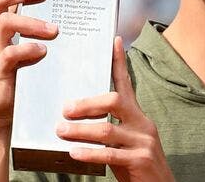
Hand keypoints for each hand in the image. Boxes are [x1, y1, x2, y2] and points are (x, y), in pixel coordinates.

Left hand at [57, 36, 173, 181]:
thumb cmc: (136, 164)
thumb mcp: (126, 140)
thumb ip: (110, 127)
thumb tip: (78, 116)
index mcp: (138, 116)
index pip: (126, 83)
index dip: (119, 62)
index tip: (113, 41)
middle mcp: (142, 124)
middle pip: (114, 101)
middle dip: (87, 103)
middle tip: (65, 108)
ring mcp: (143, 142)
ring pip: (108, 130)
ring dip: (81, 130)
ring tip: (61, 130)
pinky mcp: (140, 160)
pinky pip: (110, 154)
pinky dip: (90, 153)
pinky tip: (74, 153)